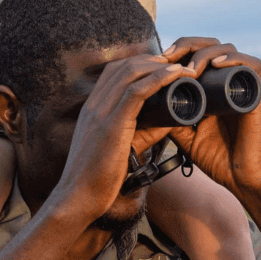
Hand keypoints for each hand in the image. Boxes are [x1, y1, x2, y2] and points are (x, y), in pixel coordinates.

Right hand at [53, 52, 195, 221]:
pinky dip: (158, 79)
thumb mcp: (119, 148)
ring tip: (183, 67)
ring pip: (131, 73)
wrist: (77, 199)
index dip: (141, 63)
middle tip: (179, 63)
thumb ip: (142, 131)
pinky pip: (136, 92)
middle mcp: (94, 104)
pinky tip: (175, 75)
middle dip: (154, 60)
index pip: (115, 71)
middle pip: (125, 66)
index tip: (164, 67)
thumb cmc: (97, 178)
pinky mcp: (111, 125)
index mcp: (93, 108)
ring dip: (160, 66)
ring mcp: (100, 112)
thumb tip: (170, 122)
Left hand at [162, 38, 260, 199]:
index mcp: (213, 88)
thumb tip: (146, 105)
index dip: (178, 50)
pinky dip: (235, 59)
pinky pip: (253, 66)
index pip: (197, 54)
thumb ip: (171, 119)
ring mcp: (244, 87)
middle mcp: (229, 83)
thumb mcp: (186, 135)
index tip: (158, 61)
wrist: (244, 181)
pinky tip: (216, 64)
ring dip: (205, 53)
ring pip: (228, 50)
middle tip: (168, 57)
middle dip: (188, 44)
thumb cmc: (219, 160)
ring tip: (189, 69)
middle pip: (211, 45)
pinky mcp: (258, 96)